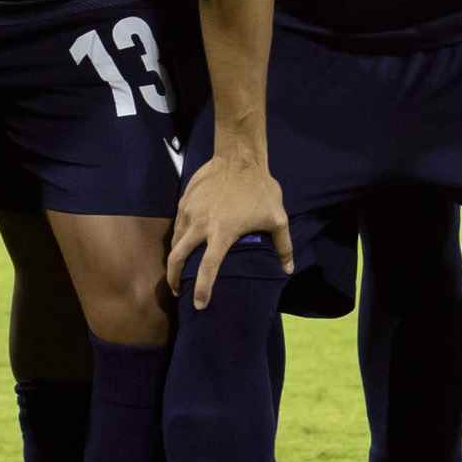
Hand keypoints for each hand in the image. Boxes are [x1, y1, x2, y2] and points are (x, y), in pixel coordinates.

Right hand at [168, 151, 290, 307]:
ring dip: (175, 258)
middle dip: (173, 278)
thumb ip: (283, 246)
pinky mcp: (184, 200)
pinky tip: (185, 241)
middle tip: (176, 291)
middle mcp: (201, 225)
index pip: (207, 268)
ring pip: (174, 241)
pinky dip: (178, 237)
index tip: (199, 304)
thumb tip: (287, 270)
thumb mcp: (278, 218)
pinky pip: (177, 224)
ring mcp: (190, 211)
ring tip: (179, 268)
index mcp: (222, 233)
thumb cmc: (260, 188)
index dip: (202, 289)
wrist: (239, 156)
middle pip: (177, 258)